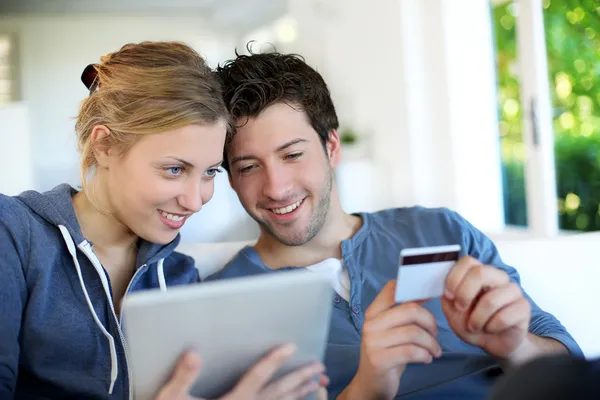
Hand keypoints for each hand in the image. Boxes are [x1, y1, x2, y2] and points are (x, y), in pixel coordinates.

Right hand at [155, 344, 326, 399]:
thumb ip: (183, 377)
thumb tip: (193, 354)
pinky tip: (300, 399)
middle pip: (278, 392)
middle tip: (319, 366)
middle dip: (299, 377)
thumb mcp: (172, 398)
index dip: (274, 360)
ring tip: (318, 382)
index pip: (256, 376)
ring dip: (300, 393)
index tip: (291, 345)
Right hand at [344, 280, 441, 399]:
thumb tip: (423, 294)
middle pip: (410, 310)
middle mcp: (370, 324)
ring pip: (414, 332)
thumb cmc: (387, 353)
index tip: (429, 297)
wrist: (371, 383)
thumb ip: (404, 312)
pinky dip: (425, 355)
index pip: (392, 290)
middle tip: (434, 334)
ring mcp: (373, 342)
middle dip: (430, 322)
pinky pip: (412, 351)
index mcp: (373, 312)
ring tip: (434, 350)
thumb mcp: (392, 330)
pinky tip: (427, 358)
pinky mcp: (380, 360)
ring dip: (431, 343)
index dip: (414, 290)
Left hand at [442, 256, 530, 358]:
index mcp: (479, 274)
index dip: (455, 278)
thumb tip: (448, 291)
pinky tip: (491, 329)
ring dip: (477, 319)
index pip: (468, 261)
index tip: (449, 296)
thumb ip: (448, 300)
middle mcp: (497, 277)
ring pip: (490, 300)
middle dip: (465, 293)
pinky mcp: (523, 307)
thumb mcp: (453, 313)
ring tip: (474, 326)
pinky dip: (491, 327)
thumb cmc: (472, 324)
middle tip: (460, 308)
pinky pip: (503, 317)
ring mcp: (513, 290)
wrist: (493, 343)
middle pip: (481, 273)